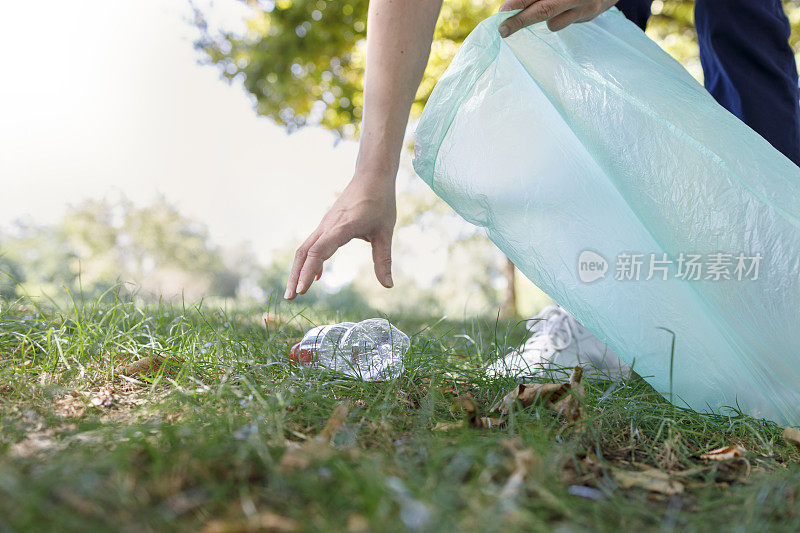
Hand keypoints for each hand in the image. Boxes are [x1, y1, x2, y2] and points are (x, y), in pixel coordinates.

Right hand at [284, 175, 396, 298]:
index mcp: (343, 226)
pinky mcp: (327, 224)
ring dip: (298, 270)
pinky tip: (316, 276)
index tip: (303, 290)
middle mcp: (328, 225)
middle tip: (290, 297)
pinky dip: (309, 261)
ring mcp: (325, 224)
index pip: (319, 251)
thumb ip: (383, 260)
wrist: (371, 176)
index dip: (309, 270)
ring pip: (305, 249)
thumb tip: (388, 286)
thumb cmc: (380, 201)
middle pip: (304, 252)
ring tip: (296, 291)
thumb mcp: (385, 232)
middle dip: (296, 275)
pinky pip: (313, 244)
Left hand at [499, 0, 617, 34]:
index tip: (504, 9)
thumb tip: (514, 3)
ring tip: (552, 7)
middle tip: (503, 29)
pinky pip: (564, 23)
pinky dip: (559, 19)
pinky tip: (566, 9)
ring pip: (553, 23)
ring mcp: (584, 6)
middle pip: (544, 10)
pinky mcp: (590, 15)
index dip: (520, 2)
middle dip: (520, 21)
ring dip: (545, 19)